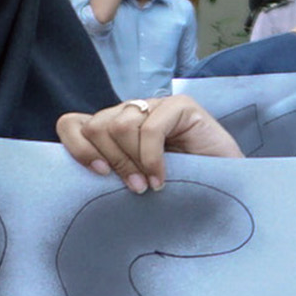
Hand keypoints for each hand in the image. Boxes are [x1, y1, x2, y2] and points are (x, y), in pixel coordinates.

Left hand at [58, 95, 239, 192]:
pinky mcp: (181, 105)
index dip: (77, 147)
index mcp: (111, 128)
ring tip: (149, 184)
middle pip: (96, 126)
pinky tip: (164, 178)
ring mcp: (156, 105)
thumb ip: (107, 171)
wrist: (224, 189)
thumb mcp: (130, 181)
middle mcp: (130, 112)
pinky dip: (153, 160)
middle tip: (134, 187)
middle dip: (112, 161)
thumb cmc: (174, 189)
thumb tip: (74, 176)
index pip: (72, 124)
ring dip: (133, 163)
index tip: (98, 174)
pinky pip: (150, 129)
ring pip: (120, 127)